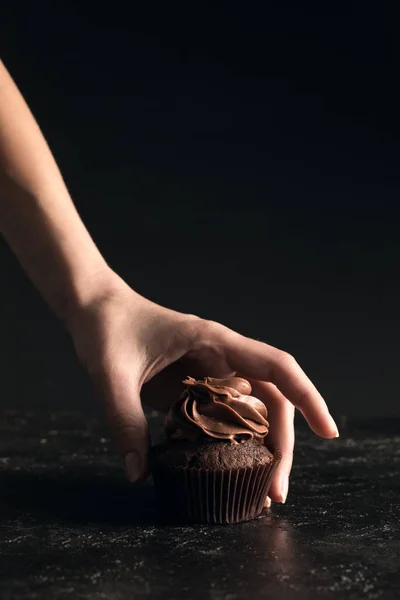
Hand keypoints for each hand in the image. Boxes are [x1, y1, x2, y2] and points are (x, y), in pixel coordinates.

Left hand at [67, 268, 338, 503]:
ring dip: (261, 448)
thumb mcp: (111, 375)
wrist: (97, 310)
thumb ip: (125, 422)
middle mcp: (221, 356)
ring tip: (258, 490)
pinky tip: (229, 470)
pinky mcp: (196, 385)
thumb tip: (140, 474)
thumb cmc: (107, 329)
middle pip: (271, 399)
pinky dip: (234, 442)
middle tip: (274, 492)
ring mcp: (210, 371)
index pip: (276, 366)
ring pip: (252, 409)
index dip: (308, 396)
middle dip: (280, 445)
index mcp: (213, 341)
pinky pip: (226, 415)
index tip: (329, 431)